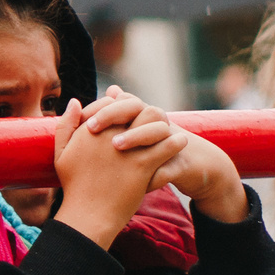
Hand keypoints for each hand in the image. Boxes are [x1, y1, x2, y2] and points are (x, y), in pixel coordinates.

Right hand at [50, 90, 178, 245]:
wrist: (89, 214)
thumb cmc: (74, 185)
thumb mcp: (61, 153)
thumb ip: (66, 124)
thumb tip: (75, 101)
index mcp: (89, 130)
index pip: (112, 103)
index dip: (122, 106)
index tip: (128, 115)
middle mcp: (108, 135)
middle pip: (135, 107)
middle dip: (143, 111)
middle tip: (151, 121)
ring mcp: (126, 150)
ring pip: (154, 123)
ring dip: (164, 125)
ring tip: (171, 130)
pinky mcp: (142, 166)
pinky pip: (165, 147)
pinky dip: (175, 142)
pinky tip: (180, 142)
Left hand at [94, 93, 246, 219]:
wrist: (195, 167)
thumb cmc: (155, 150)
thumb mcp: (139, 132)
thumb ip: (119, 115)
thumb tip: (107, 92)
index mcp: (144, 116)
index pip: (120, 101)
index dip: (99, 108)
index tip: (79, 119)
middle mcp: (158, 123)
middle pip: (137, 107)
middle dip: (113, 115)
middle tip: (92, 128)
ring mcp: (172, 142)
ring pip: (157, 131)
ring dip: (137, 137)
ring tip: (116, 146)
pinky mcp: (183, 165)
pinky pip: (169, 167)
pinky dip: (154, 175)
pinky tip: (135, 183)